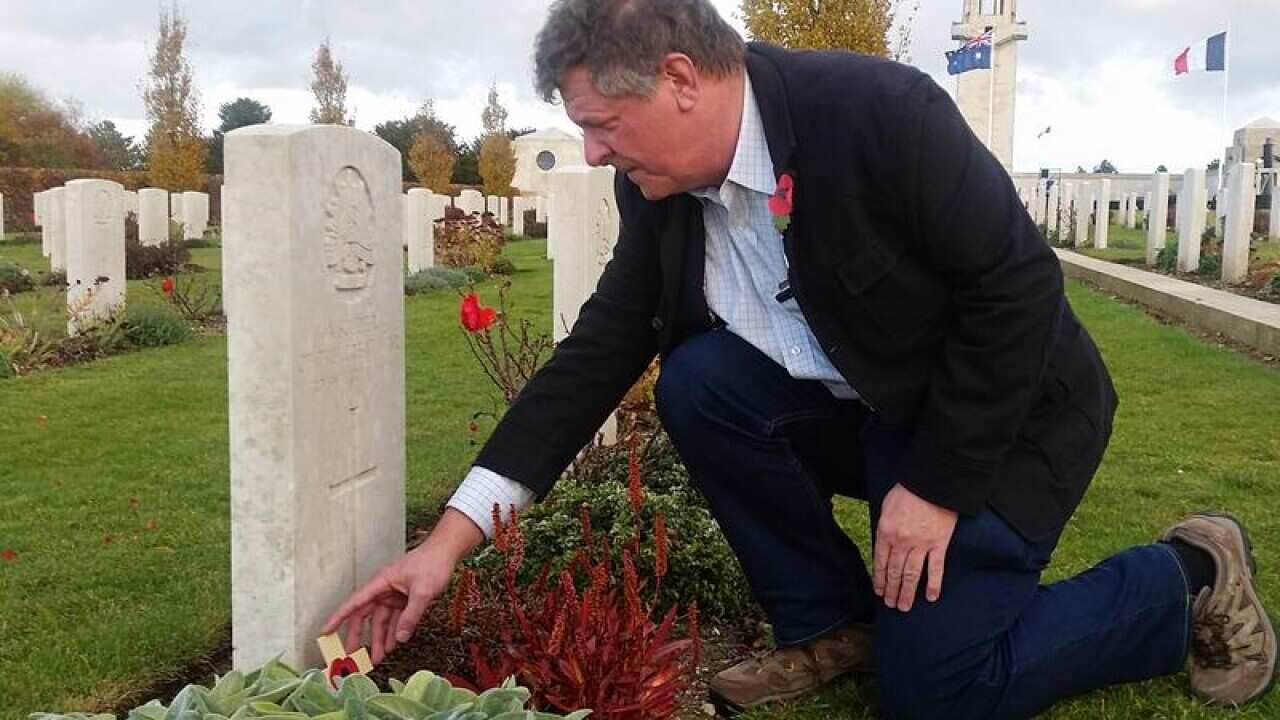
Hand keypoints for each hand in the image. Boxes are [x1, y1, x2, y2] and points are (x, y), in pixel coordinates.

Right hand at [322, 509, 483, 662]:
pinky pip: (395, 618)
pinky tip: (392, 645)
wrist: (446, 552)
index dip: (338, 618)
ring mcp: (393, 594)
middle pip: (365, 615)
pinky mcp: (403, 598)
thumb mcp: (423, 591)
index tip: (325, 631)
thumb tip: (400, 638)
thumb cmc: (432, 564)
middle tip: (353, 656)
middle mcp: (383, 589)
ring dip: (379, 638)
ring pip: (381, 620)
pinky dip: (394, 631)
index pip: (355, 602)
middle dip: (359, 636)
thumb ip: (411, 615)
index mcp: (381, 582)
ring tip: (377, 658)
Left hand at [873, 483, 956, 611]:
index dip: (879, 579)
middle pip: (895, 572)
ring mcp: (921, 545)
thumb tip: (882, 545)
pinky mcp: (939, 544)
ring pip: (912, 574)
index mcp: (886, 532)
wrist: (933, 482)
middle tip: (891, 604)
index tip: (878, 591)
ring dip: (907, 592)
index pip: (879, 562)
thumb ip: (884, 527)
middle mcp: (901, 542)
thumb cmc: (908, 490)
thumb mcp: (886, 506)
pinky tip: (930, 597)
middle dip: (891, 590)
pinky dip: (933, 584)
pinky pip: (936, 569)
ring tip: (904, 606)